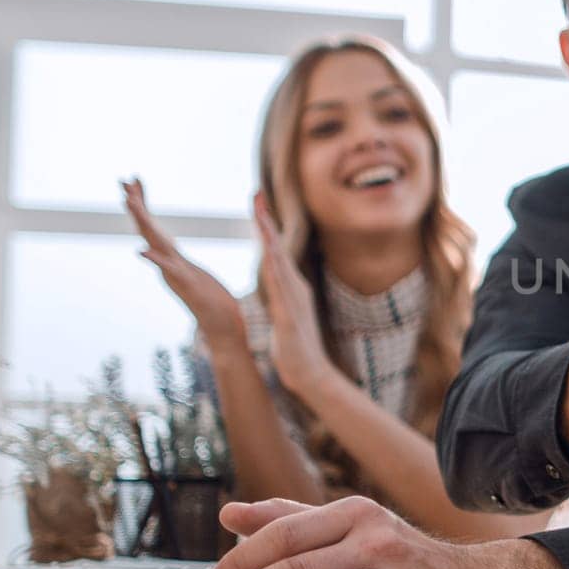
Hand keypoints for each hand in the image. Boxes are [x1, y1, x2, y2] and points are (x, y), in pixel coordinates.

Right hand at [123, 177, 245, 346]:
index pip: (155, 226)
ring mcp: (176, 275)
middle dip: (137, 205)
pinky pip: (168, 271)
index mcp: (175, 258)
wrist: (223, 331)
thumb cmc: (216, 305)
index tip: (135, 179)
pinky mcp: (187, 287)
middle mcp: (170, 264)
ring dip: (143, 223)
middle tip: (123, 180)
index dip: (144, 204)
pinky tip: (140, 251)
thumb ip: (182, 267)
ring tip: (129, 200)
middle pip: (149, 229)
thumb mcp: (198, 277)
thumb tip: (173, 259)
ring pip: (155, 244)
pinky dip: (154, 261)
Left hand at [253, 193, 337, 399]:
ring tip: (259, 216)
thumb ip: (281, 297)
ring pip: (279, 262)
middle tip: (257, 196)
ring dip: (269, 238)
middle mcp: (295, 287)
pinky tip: (268, 256)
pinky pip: (280, 288)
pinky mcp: (289, 315)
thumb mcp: (285, 315)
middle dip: (267, 221)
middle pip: (278, 248)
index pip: (276, 251)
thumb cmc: (296, 348)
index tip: (257, 204)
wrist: (311, 373)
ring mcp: (294, 299)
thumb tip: (276, 284)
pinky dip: (274, 269)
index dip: (267, 227)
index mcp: (292, 287)